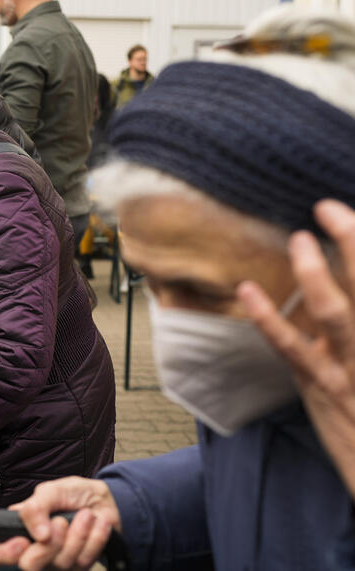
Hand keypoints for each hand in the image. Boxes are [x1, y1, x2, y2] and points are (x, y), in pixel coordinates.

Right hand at [0, 477, 119, 569]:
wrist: (104, 500)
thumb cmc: (72, 494)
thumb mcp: (50, 491)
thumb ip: (35, 508)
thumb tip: (37, 534)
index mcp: (16, 530)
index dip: (2, 553)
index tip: (23, 541)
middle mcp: (32, 550)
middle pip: (29, 565)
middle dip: (50, 544)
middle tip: (61, 521)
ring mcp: (55, 562)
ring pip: (61, 564)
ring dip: (78, 534)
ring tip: (85, 514)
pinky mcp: (79, 567)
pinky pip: (85, 562)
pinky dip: (95, 538)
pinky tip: (96, 523)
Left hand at [239, 199, 354, 495]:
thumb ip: (353, 319)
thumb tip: (340, 279)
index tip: (345, 212)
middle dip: (353, 242)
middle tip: (330, 208)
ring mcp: (351, 367)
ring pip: (335, 311)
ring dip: (316, 272)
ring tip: (299, 239)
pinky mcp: (320, 385)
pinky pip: (291, 346)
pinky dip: (268, 316)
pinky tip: (248, 290)